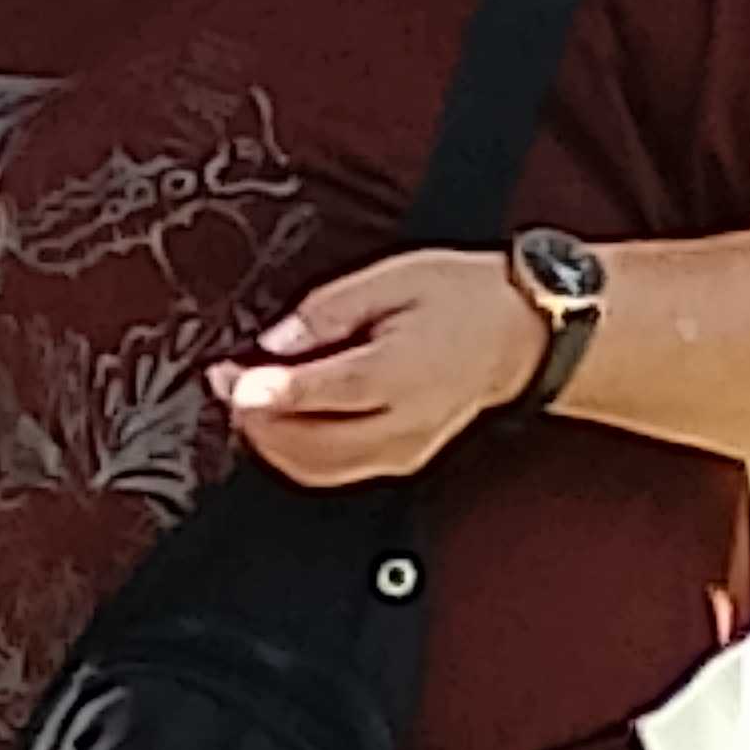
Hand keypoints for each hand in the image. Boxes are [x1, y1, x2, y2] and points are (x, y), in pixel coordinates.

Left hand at [210, 252, 541, 486]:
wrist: (519, 335)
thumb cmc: (463, 299)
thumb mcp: (395, 278)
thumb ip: (329, 310)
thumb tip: (276, 342)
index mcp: (405, 371)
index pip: (328, 393)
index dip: (273, 391)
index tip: (234, 381)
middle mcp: (404, 423)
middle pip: (312, 445)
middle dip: (259, 421)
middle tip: (230, 384)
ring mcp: (403, 452)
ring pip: (316, 469)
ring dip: (270, 443)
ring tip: (248, 401)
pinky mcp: (399, 464)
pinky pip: (332, 472)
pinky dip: (295, 454)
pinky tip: (279, 424)